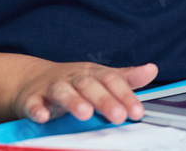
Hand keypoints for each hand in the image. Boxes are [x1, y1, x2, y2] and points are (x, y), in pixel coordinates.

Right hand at [12, 61, 157, 124]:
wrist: (33, 80)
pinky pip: (34, 103)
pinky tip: (43, 116)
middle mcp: (74, 78)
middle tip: (117, 116)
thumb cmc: (74, 81)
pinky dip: (37, 109)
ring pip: (63, 91)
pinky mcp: (33, 98)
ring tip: (84, 113)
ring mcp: (53, 87)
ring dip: (73, 101)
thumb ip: (126, 77)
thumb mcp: (101, 77)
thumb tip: (151, 69)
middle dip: (104, 100)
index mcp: (93, 74)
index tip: (137, 112)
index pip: (112, 81)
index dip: (126, 95)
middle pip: (90, 85)